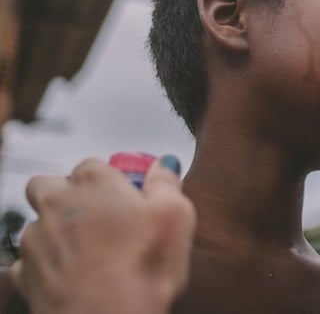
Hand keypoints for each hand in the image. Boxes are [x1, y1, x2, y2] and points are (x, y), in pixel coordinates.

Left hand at [9, 156, 195, 313]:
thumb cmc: (143, 267)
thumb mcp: (176, 215)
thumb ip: (167, 182)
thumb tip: (163, 164)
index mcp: (93, 183)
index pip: (94, 165)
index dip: (111, 179)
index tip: (128, 197)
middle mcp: (57, 204)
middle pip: (49, 184)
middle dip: (66, 194)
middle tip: (99, 217)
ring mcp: (36, 239)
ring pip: (39, 222)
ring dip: (57, 229)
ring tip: (91, 252)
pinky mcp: (24, 275)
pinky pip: (30, 260)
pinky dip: (47, 263)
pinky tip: (73, 275)